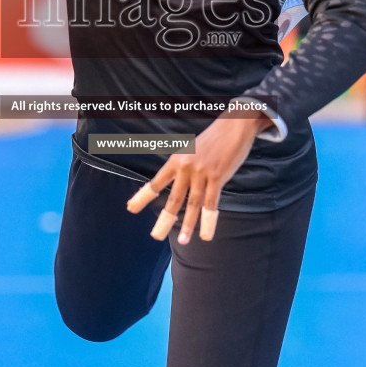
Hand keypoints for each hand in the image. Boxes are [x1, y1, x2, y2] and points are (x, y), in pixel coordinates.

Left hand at [125, 111, 269, 243]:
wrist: (234, 125)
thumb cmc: (214, 138)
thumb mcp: (192, 149)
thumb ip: (184, 167)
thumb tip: (181, 185)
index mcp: (176, 160)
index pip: (156, 182)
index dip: (143, 197)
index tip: (131, 208)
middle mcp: (186, 167)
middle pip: (173, 198)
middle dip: (165, 219)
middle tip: (156, 236)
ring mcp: (202, 173)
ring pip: (192, 204)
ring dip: (188, 225)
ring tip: (183, 241)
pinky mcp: (217, 177)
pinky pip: (211, 204)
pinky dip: (209, 221)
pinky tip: (207, 234)